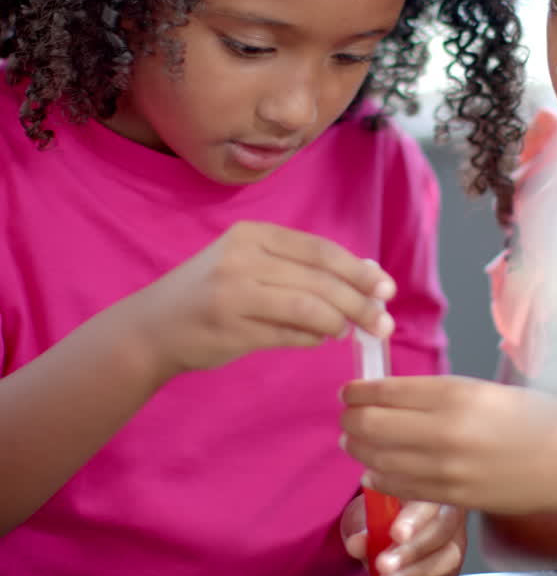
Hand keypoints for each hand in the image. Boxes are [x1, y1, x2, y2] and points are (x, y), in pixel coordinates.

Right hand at [133, 222, 395, 378]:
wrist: (152, 327)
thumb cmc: (211, 294)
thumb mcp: (248, 264)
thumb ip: (298, 269)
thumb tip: (363, 279)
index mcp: (253, 235)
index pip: (320, 250)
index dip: (358, 270)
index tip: (386, 288)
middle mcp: (243, 257)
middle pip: (320, 279)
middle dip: (359, 302)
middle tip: (383, 322)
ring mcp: (234, 291)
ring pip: (308, 306)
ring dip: (339, 322)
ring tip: (353, 332)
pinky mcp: (230, 327)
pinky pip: (287, 333)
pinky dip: (311, 338)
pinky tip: (319, 339)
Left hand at [340, 375, 556, 514]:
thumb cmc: (532, 418)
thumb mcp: (481, 390)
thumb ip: (435, 394)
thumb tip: (388, 397)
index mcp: (455, 393)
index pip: (385, 391)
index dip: (358, 391)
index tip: (349, 391)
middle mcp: (446, 430)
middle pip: (372, 425)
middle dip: (350, 420)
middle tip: (346, 415)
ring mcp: (447, 469)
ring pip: (378, 459)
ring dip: (358, 449)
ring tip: (354, 440)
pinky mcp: (452, 498)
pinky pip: (400, 487)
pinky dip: (379, 476)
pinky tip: (373, 469)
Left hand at [340, 494, 465, 575]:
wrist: (388, 528)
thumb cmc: (382, 512)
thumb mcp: (366, 513)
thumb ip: (362, 526)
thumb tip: (358, 543)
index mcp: (429, 487)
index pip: (429, 498)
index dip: (414, 518)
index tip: (395, 533)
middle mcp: (449, 510)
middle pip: (442, 530)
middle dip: (412, 550)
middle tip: (384, 563)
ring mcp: (455, 539)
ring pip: (448, 557)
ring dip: (414, 573)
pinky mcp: (451, 567)